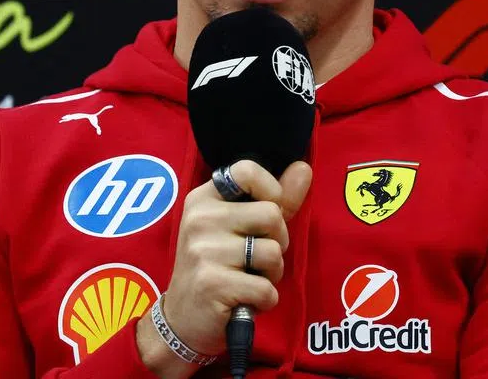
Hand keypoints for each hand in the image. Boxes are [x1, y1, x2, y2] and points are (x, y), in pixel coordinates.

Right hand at [136, 159, 311, 377]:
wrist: (183, 319)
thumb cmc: (218, 267)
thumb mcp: (239, 228)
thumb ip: (274, 198)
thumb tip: (304, 168)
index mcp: (203, 198)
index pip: (246, 170)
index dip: (271, 190)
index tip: (265, 216)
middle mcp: (199, 219)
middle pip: (271, 214)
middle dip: (278, 241)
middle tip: (256, 258)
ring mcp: (203, 251)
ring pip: (273, 253)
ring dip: (272, 274)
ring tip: (250, 279)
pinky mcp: (212, 284)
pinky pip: (266, 288)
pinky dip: (265, 300)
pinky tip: (244, 300)